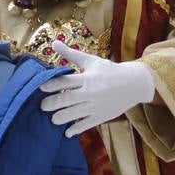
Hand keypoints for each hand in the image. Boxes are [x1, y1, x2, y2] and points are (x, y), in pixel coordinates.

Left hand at [38, 40, 155, 136]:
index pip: (65, 82)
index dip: (51, 85)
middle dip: (52, 104)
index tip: (40, 88)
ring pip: (74, 114)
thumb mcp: (91, 61)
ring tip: (53, 119)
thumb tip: (53, 42)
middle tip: (42, 106)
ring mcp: (96, 106)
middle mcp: (90, 92)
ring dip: (60, 118)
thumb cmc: (109, 71)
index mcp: (87, 78)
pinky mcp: (101, 116)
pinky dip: (75, 129)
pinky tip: (67, 132)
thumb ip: (70, 54)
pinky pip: (86, 125)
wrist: (134, 84)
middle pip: (67, 99)